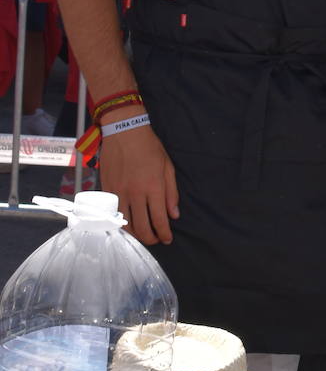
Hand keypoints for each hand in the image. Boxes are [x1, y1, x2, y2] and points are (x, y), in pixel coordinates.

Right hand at [99, 122, 179, 243]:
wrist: (124, 132)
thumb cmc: (149, 147)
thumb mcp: (167, 167)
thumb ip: (171, 193)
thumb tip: (173, 215)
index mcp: (153, 187)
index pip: (159, 220)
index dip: (164, 234)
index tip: (167, 239)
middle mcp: (135, 193)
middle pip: (142, 227)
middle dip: (151, 238)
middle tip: (156, 239)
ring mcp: (119, 193)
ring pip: (125, 224)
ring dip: (135, 234)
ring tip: (143, 234)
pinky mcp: (107, 190)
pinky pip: (112, 214)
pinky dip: (121, 223)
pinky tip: (128, 224)